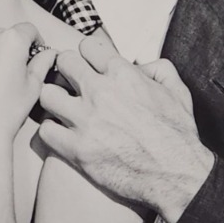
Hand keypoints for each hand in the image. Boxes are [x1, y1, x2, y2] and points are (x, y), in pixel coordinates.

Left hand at [37, 38, 213, 222]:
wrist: (177, 176)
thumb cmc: (177, 135)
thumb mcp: (178, 91)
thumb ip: (158, 68)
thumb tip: (139, 63)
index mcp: (123, 74)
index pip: (87, 46)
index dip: (88, 57)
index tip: (89, 69)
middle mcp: (101, 92)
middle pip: (63, 63)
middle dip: (67, 72)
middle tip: (71, 86)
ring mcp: (86, 121)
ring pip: (47, 94)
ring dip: (54, 100)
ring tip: (62, 109)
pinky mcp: (77, 149)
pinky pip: (45, 130)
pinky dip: (52, 132)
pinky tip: (63, 135)